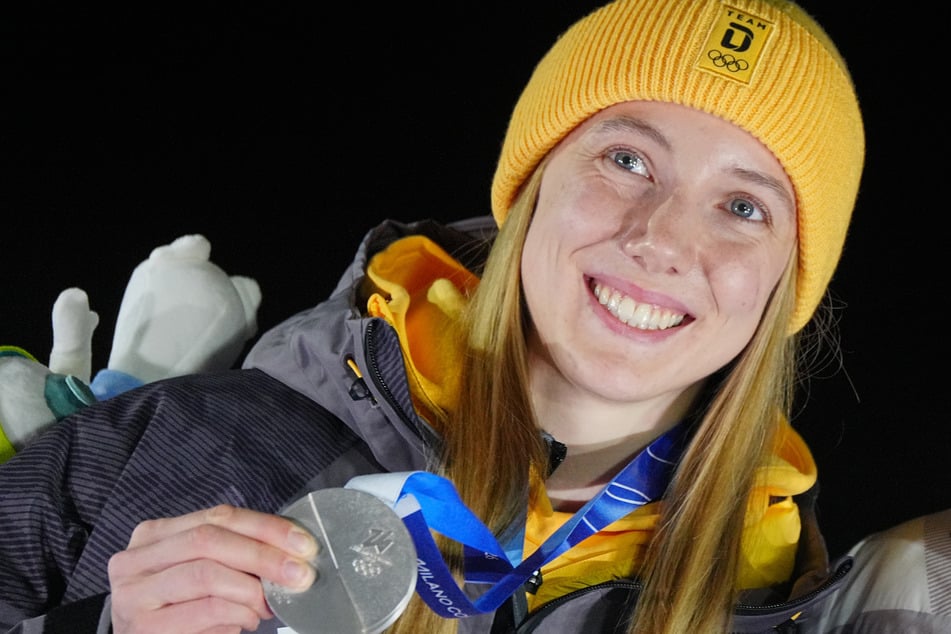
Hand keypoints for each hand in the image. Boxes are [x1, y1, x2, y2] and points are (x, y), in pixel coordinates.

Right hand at [108, 504, 317, 633]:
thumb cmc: (176, 606)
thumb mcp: (197, 570)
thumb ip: (231, 554)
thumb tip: (289, 551)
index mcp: (154, 535)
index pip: (218, 517)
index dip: (265, 527)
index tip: (303, 543)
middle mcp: (136, 559)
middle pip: (210, 541)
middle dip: (263, 555)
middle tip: (299, 574)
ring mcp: (134, 595)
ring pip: (206, 575)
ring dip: (250, 591)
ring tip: (267, 606)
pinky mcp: (143, 628)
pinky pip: (205, 612)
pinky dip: (236, 615)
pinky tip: (245, 622)